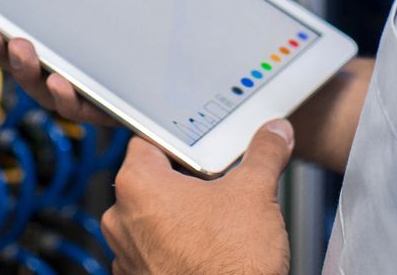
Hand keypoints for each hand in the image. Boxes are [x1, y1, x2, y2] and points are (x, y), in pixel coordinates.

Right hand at [0, 0, 189, 125]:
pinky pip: (89, 111)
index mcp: (74, 40)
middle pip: (23, 63)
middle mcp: (76, 73)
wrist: (227, 73)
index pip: (23, 33)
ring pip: (48, 91)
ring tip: (21, 47)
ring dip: (28, 71)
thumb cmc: (182, 23)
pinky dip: (70, 97)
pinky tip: (62, 81)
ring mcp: (95, 97)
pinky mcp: (120, 115)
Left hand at [103, 119, 294, 274]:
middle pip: (150, 182)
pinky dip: (172, 249)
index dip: (181, 145)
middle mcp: (121, 219)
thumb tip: (274, 135)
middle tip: (216, 188)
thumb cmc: (229, 265)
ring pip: (150, 219)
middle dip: (183, 184)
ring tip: (214, 223)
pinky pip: (152, 252)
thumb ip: (264, 154)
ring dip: (176, 218)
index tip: (202, 151)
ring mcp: (126, 255)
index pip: (149, 142)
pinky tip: (204, 251)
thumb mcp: (256, 193)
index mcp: (138, 184)